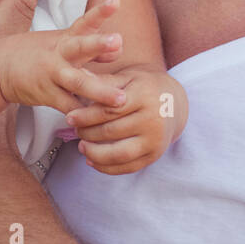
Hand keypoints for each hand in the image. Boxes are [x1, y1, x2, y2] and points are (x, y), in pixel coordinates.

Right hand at [0, 0, 127, 113]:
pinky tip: (98, 121)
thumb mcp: (62, 42)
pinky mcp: (47, 95)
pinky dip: (83, 114)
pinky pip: (69, 106)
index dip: (101, 11)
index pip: (85, 21)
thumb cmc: (38, 52)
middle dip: (99, 44)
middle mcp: (61, 53)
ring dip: (99, 90)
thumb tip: (119, 48)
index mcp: (66, 37)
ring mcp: (53, 75)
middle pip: (81, 46)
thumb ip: (92, 46)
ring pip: (78, 82)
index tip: (116, 0)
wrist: (0, 67)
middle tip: (118, 41)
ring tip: (120, 99)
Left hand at [64, 69, 185, 174]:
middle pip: (111, 131)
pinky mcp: (155, 155)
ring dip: (94, 153)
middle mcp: (153, 119)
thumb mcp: (128, 77)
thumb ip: (104, 81)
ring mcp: (155, 140)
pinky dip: (106, 167)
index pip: (110, 110)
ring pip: (118, 154)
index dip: (86, 116)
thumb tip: (78, 76)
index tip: (69, 118)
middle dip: (87, 133)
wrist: (175, 103)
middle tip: (75, 131)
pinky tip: (92, 160)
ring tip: (82, 147)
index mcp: (144, 96)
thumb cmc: (145, 86)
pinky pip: (127, 167)